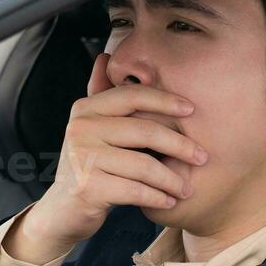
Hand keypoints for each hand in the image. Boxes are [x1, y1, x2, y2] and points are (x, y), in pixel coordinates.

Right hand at [6, 53, 208, 262]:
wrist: (63, 209)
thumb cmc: (87, 165)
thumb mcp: (91, 128)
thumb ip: (101, 95)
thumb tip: (104, 56)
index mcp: (86, 109)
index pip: (132, 96)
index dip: (165, 100)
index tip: (191, 110)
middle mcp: (81, 129)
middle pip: (144, 131)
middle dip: (179, 144)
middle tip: (202, 156)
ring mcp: (82, 159)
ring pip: (143, 165)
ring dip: (172, 179)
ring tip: (186, 188)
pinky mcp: (88, 188)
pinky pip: (135, 191)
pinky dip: (157, 197)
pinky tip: (169, 201)